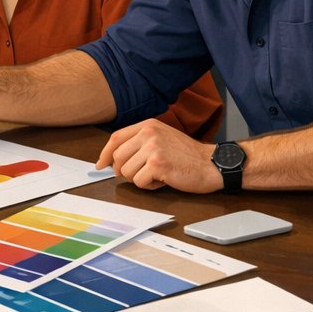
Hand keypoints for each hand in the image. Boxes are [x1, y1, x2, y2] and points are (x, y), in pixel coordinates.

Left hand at [97, 118, 219, 191]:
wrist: (212, 164)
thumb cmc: (188, 155)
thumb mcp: (162, 138)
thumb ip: (139, 143)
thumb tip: (112, 159)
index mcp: (148, 125)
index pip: (116, 138)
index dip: (105, 153)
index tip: (101, 164)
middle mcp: (149, 133)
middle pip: (118, 157)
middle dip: (123, 171)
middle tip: (139, 175)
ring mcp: (153, 148)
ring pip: (126, 171)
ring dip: (139, 179)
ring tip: (157, 175)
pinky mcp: (158, 164)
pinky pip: (139, 182)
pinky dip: (149, 186)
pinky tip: (163, 180)